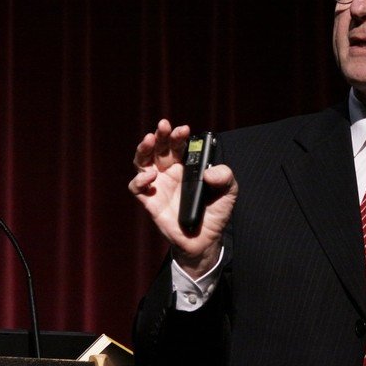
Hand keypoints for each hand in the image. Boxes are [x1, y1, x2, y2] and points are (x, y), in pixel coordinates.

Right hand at [128, 119, 237, 277]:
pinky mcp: (150, 201)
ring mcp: (158, 185)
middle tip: (164, 125)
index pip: (179, 145)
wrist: (205, 240)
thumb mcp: (228, 192)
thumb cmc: (216, 212)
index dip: (179, 136)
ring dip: (144, 149)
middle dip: (161, 135)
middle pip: (159, 148)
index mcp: (187, 166)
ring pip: (143, 161)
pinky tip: (149, 176)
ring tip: (148, 140)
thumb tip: (208, 173)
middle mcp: (170, 172)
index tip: (184, 130)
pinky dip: (139, 179)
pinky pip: (137, 187)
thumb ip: (225, 177)